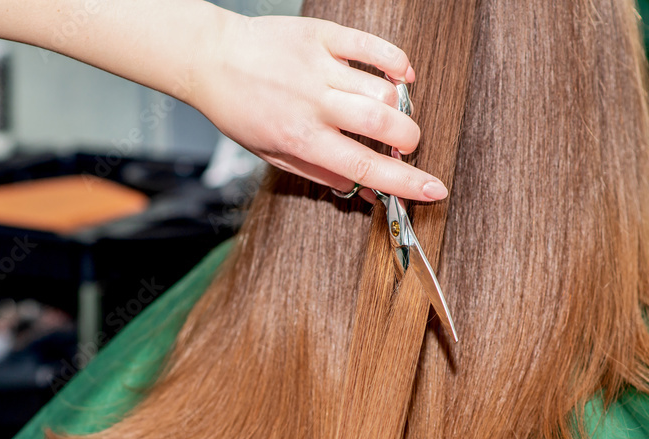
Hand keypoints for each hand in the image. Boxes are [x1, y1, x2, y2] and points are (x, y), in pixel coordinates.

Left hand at [193, 13, 447, 202]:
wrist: (213, 61)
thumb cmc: (241, 111)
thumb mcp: (274, 155)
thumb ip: (322, 172)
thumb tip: (364, 193)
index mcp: (301, 139)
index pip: (364, 167)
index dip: (406, 182)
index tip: (435, 189)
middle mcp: (314, 104)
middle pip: (384, 125)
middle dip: (409, 140)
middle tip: (404, 144)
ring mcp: (320, 67)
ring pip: (384, 90)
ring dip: (399, 106)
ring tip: (389, 111)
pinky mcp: (323, 35)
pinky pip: (374, 47)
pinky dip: (397, 62)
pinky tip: (401, 74)